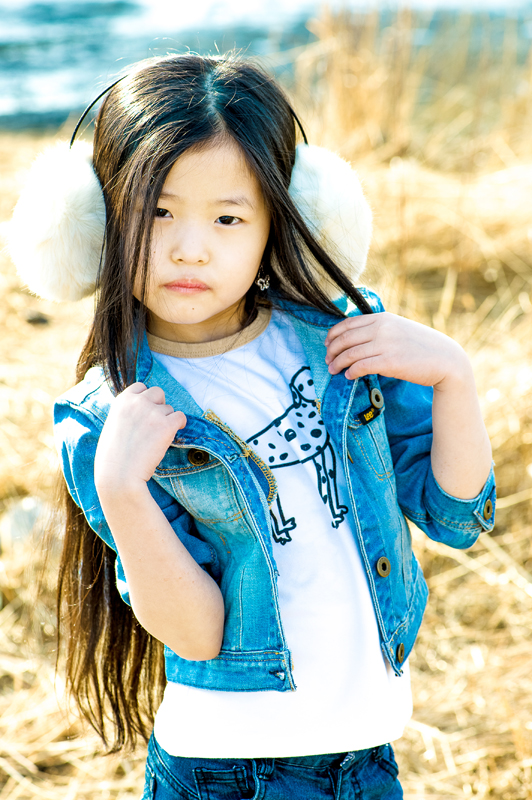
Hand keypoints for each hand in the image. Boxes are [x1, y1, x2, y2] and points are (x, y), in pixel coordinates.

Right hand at [94, 383, 186, 491]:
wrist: (119, 475)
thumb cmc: (112, 458)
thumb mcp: (112, 427)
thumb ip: (126, 415)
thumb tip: (140, 414)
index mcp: (122, 401)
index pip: (140, 387)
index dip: (146, 398)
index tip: (147, 410)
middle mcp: (138, 402)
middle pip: (158, 392)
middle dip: (159, 405)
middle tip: (156, 422)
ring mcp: (153, 412)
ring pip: (169, 408)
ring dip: (167, 420)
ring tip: (156, 438)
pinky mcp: (166, 425)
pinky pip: (181, 417)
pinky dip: (180, 425)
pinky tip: (172, 435)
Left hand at [324, 312, 469, 386]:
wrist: (446, 359)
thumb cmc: (421, 346)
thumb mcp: (399, 328)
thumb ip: (380, 329)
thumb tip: (356, 337)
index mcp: (382, 318)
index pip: (348, 324)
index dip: (333, 334)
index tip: (327, 343)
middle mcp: (382, 328)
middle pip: (345, 339)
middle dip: (331, 350)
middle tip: (327, 360)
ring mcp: (385, 345)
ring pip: (350, 354)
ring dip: (337, 363)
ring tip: (333, 370)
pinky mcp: (390, 362)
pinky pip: (361, 367)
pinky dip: (350, 372)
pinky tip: (348, 377)